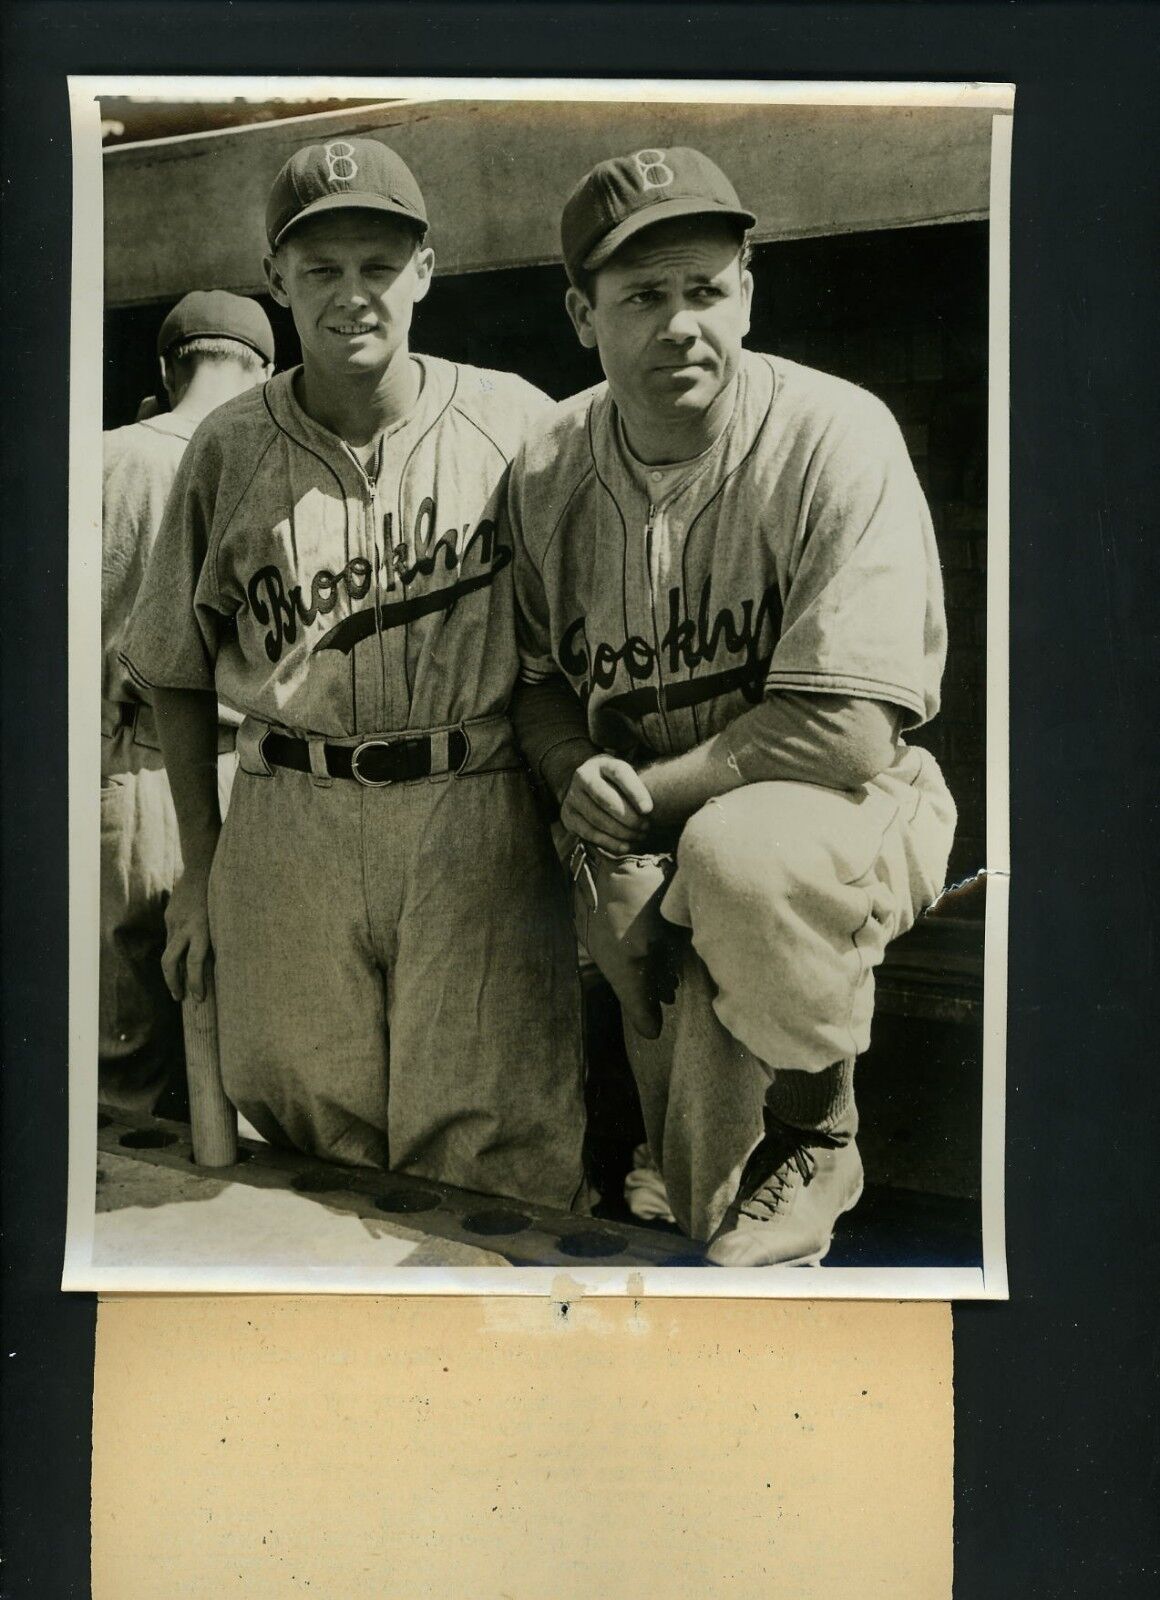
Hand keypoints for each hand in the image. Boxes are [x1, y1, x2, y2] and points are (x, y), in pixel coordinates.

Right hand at [162, 866, 213, 1003]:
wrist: (202, 867)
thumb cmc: (222, 897)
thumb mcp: (224, 921)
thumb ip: (217, 941)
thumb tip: (216, 969)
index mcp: (202, 929)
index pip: (194, 962)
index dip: (195, 983)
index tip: (199, 999)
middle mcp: (185, 927)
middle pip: (170, 962)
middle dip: (173, 983)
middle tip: (180, 998)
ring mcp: (174, 921)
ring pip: (168, 952)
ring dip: (171, 972)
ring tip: (177, 986)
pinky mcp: (169, 916)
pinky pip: (171, 938)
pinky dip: (176, 950)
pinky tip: (182, 957)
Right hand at [561, 755, 652, 852]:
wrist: (584, 785)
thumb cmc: (614, 782)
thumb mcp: (624, 775)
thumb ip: (638, 785)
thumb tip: (657, 806)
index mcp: (601, 763)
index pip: (619, 773)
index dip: (635, 791)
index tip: (649, 810)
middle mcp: (583, 776)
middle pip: (606, 799)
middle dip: (629, 817)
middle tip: (646, 827)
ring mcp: (572, 796)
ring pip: (597, 818)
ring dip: (621, 832)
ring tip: (639, 836)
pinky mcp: (568, 816)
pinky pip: (589, 832)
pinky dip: (609, 842)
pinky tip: (625, 846)